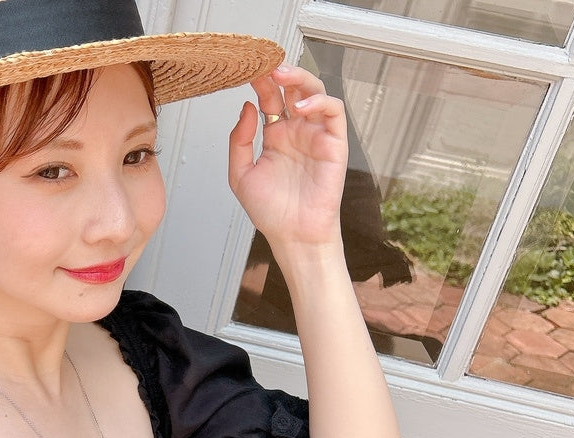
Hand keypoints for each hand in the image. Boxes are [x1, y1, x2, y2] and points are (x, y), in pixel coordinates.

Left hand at [228, 64, 348, 254]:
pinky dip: (320, 102)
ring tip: (281, 75)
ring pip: (314, 92)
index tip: (246, 70)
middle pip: (292, 89)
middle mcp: (296, 131)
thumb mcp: (241, 175)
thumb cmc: (270, 212)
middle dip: (279, 73)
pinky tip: (302, 106)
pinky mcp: (334, 143)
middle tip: (264, 65)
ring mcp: (315, 135)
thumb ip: (239, 141)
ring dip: (300, 79)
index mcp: (275, 136)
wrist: (292, 235)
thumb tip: (247, 107)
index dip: (259, 82)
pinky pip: (333, 112)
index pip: (268, 99)